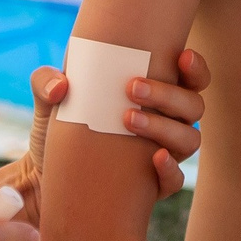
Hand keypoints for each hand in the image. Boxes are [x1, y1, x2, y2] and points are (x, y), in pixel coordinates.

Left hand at [10, 49, 210, 224]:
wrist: (46, 179)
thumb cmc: (60, 129)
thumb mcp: (49, 104)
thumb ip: (46, 83)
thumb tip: (61, 85)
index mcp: (155, 96)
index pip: (191, 78)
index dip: (195, 67)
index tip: (181, 55)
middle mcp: (169, 123)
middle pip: (193, 105)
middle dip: (168, 94)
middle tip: (132, 87)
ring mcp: (166, 154)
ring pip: (190, 139)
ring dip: (164, 127)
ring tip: (128, 119)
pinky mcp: (155, 186)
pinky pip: (175, 179)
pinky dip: (169, 168)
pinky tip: (154, 158)